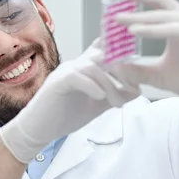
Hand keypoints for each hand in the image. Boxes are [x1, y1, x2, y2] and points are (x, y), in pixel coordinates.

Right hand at [0, 40, 140, 163]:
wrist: (40, 129)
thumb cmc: (65, 116)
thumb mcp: (97, 106)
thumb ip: (115, 95)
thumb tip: (137, 90)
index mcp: (85, 67)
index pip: (104, 48)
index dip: (122, 53)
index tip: (138, 73)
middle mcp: (76, 64)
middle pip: (104, 54)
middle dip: (123, 71)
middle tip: (133, 90)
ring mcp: (65, 71)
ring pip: (94, 67)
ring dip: (110, 85)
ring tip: (117, 104)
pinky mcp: (57, 83)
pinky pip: (78, 77)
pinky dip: (92, 86)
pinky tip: (100, 98)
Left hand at [110, 0, 178, 126]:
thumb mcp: (158, 75)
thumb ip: (138, 70)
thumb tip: (115, 68)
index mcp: (176, 24)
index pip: (155, 4)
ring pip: (162, 12)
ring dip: (138, 13)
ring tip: (117, 16)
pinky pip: (171, 29)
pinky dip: (151, 29)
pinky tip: (133, 30)